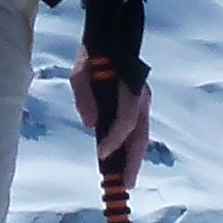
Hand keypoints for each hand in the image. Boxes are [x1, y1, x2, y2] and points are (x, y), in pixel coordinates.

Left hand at [79, 57, 152, 180]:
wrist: (112, 37)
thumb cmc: (94, 54)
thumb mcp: (81, 70)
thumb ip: (84, 96)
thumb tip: (90, 124)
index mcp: (129, 87)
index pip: (127, 120)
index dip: (115, 139)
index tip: (102, 155)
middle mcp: (141, 97)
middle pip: (140, 135)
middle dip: (133, 162)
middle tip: (125, 184)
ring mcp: (142, 102)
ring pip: (141, 136)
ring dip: (134, 159)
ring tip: (125, 180)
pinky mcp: (138, 105)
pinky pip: (137, 131)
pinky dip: (131, 148)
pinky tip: (122, 162)